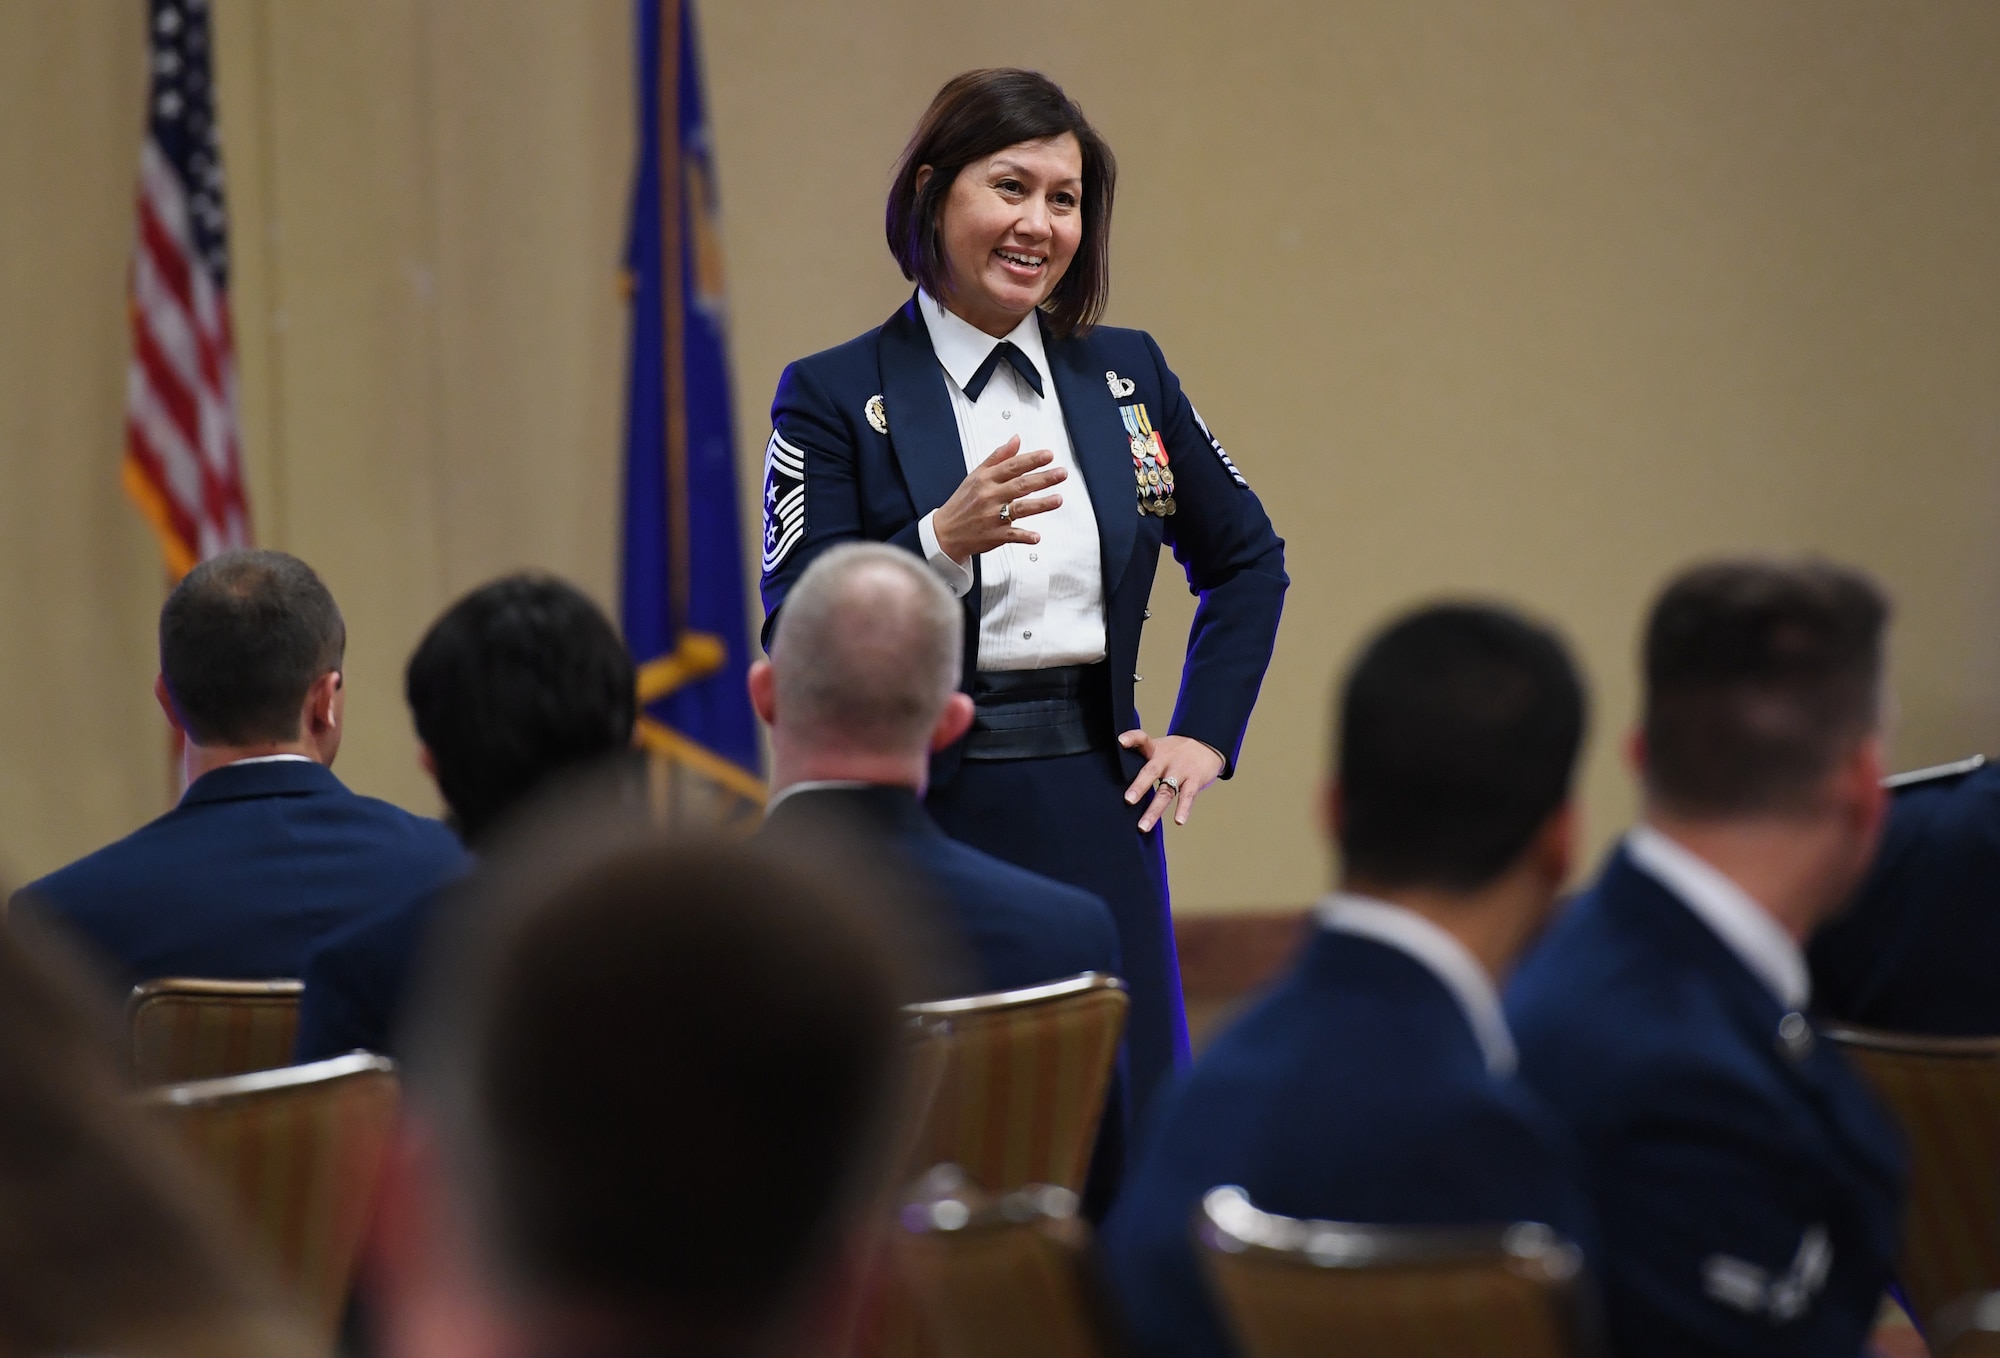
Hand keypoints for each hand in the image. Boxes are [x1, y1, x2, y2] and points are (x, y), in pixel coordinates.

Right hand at [931, 436, 1066, 561]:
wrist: (944, 533)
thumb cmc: (962, 502)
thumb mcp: (976, 475)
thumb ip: (998, 457)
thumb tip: (1016, 440)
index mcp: (986, 479)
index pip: (1012, 466)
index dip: (1031, 460)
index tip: (1049, 455)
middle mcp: (989, 496)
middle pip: (1020, 485)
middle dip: (1043, 479)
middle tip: (1062, 473)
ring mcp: (992, 517)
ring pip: (1019, 509)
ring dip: (1040, 505)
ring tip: (1058, 499)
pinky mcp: (994, 536)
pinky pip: (1012, 536)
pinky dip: (1024, 536)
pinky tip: (1037, 537)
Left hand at [1120, 731, 1225, 830]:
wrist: (1207, 745)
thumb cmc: (1176, 751)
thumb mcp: (1158, 747)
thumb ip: (1139, 758)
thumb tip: (1116, 777)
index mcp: (1155, 750)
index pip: (1142, 739)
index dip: (1131, 738)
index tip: (1121, 741)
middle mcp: (1166, 760)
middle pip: (1151, 772)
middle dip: (1139, 787)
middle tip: (1128, 800)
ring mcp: (1181, 771)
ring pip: (1166, 792)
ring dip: (1154, 810)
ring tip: (1143, 826)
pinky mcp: (1194, 781)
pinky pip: (1187, 796)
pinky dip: (1183, 809)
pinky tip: (1179, 821)